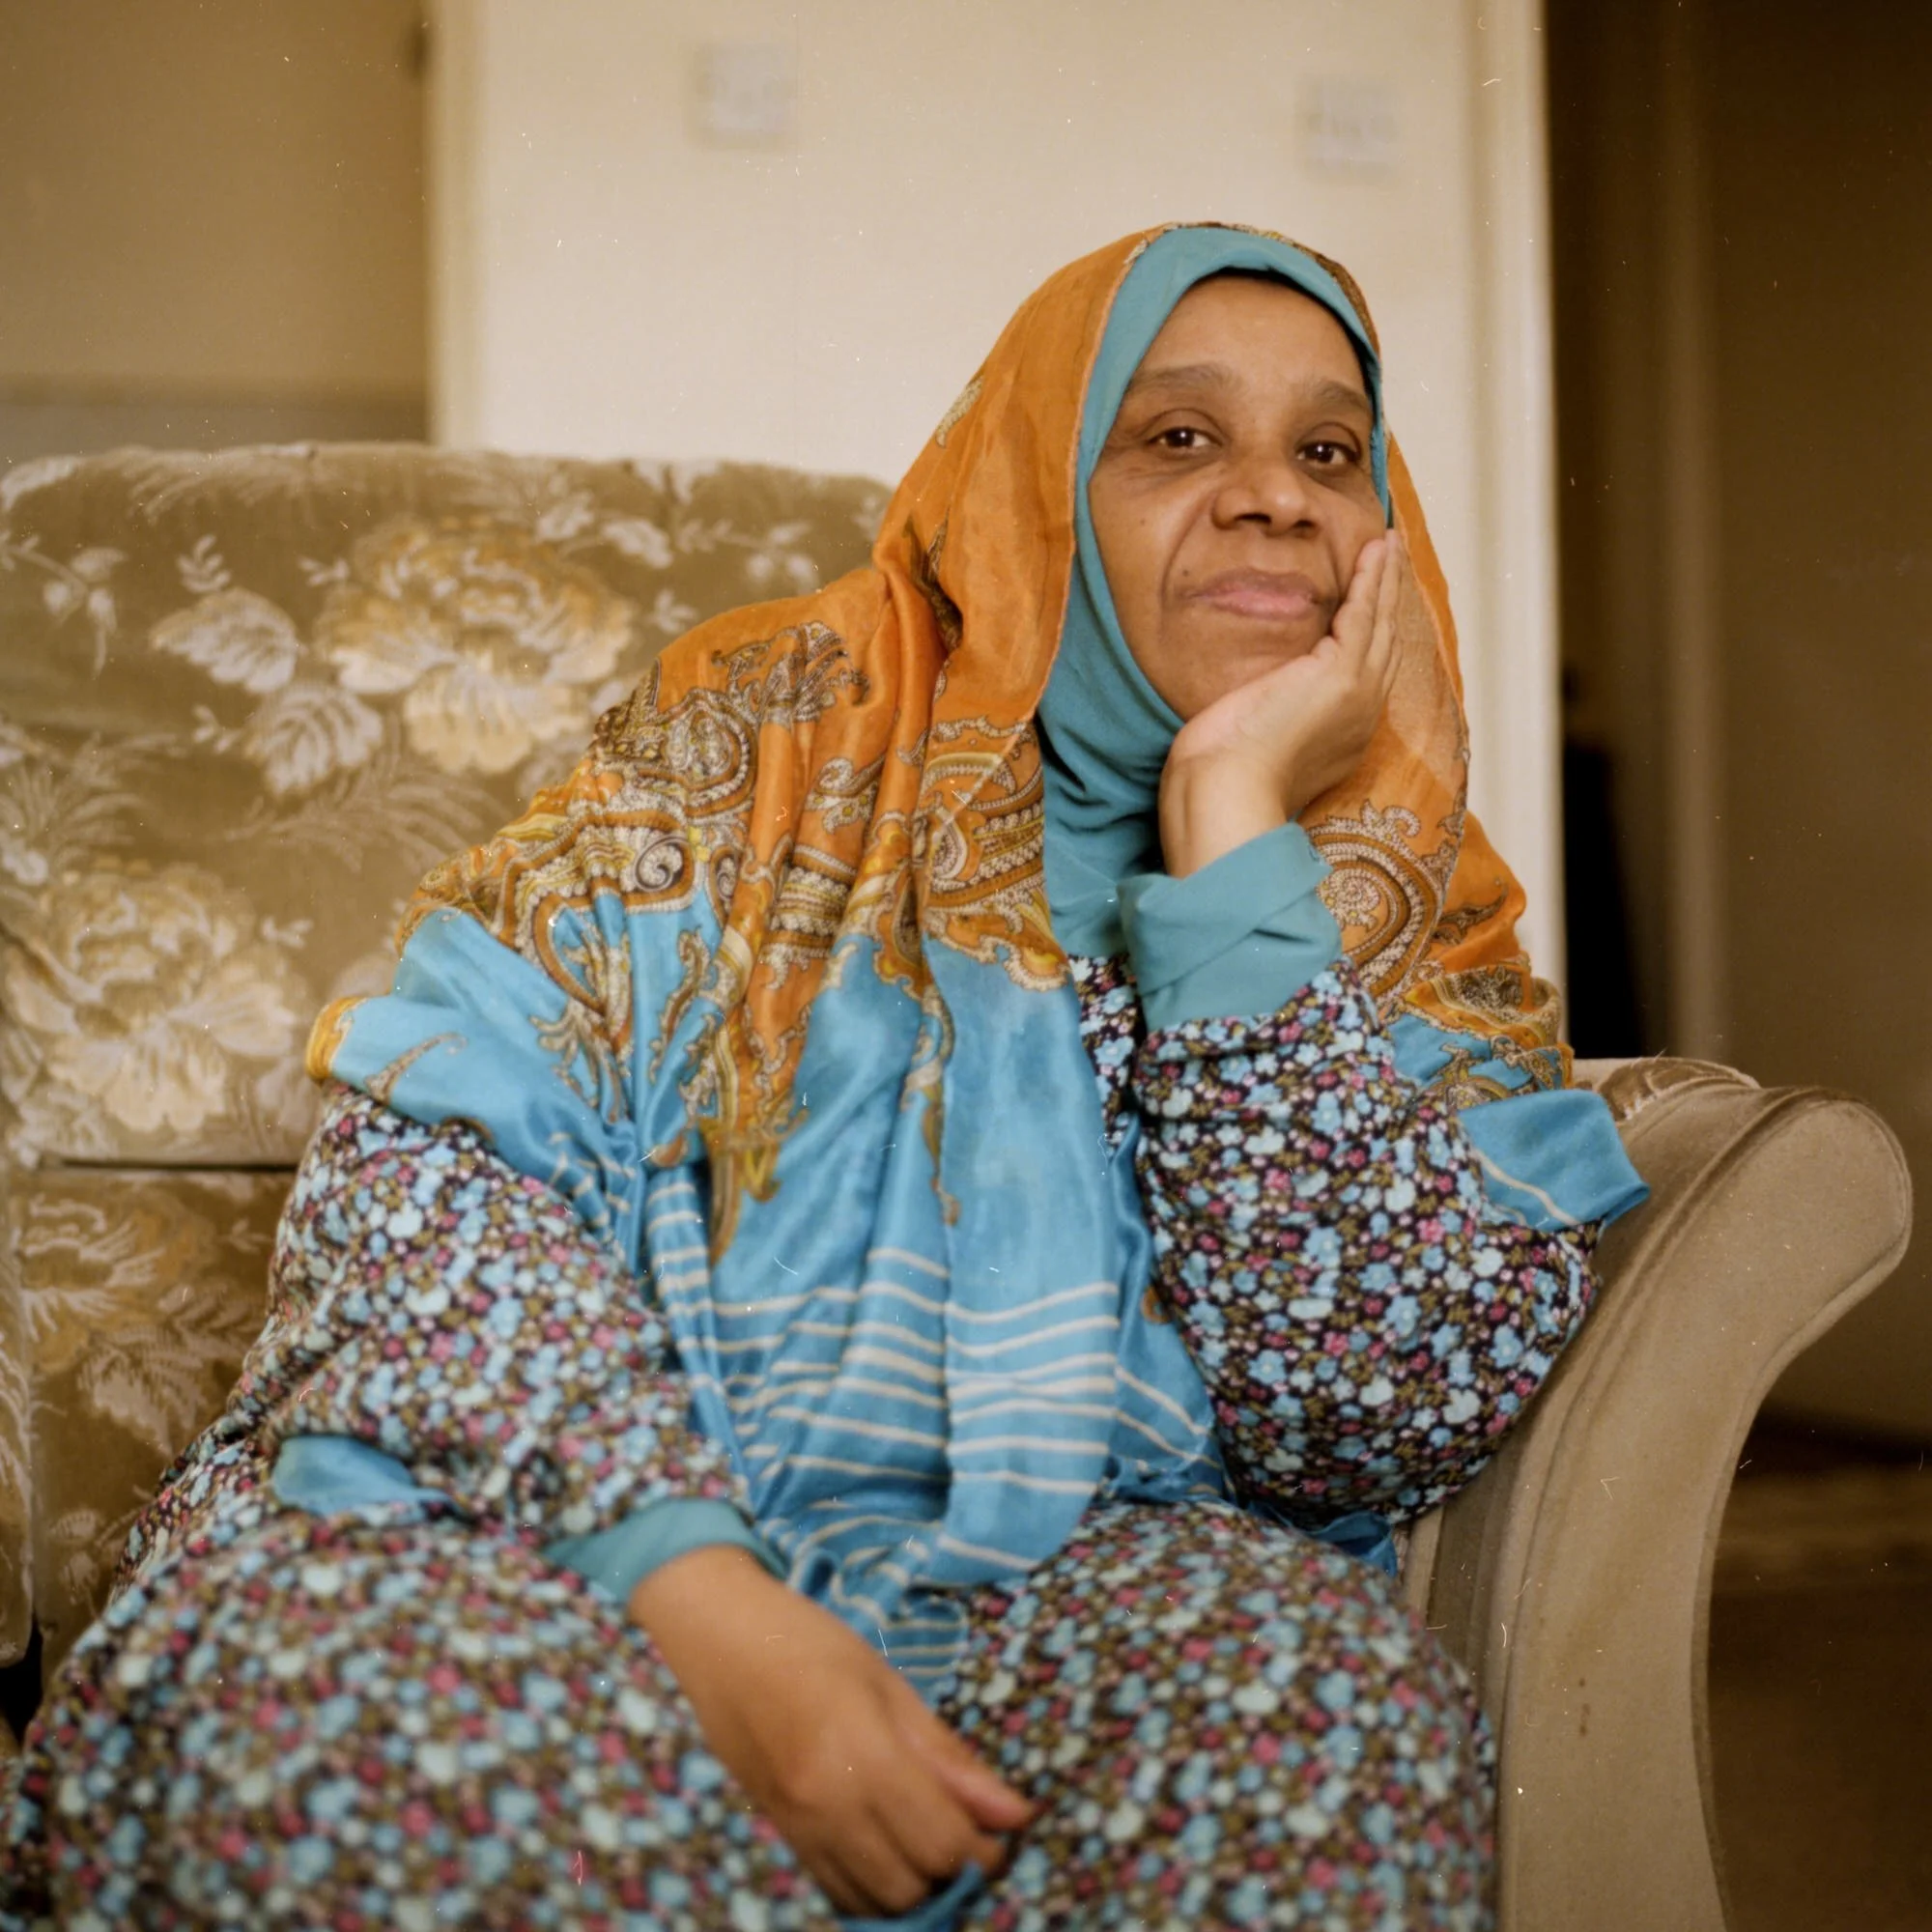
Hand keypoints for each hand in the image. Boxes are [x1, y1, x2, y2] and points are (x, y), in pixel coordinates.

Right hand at [629, 1546, 1034, 1916]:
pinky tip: (888, 1848)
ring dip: (915, 1885)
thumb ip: (949, 1757)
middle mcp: (828, 1806)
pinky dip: (873, 1886)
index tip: (1001, 1828)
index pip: (943, 1843)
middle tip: (969, 1832)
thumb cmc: (811, 1643)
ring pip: (875, 1902)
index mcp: (862, 1756)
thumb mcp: (890, 1685)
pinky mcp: (781, 1837)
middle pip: (913, 1886)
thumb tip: (1015, 1813)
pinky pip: (837, 1893)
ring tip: (929, 1840)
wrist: (720, 1640)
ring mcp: (799, 1829)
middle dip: (953, 1871)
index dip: (984, 1848)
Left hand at [1158, 531, 1405, 875]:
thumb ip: (1265, 716)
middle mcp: (1359, 718)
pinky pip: (1364, 612)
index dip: (1369, 635)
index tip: (1368, 605)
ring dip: (1384, 580)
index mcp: (1340, 739)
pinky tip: (1374, 549)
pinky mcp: (1342, 673)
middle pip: (1383, 646)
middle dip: (1387, 602)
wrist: (1225, 792)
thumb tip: (1254, 699)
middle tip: (1390, 560)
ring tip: (1387, 544)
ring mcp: (1357, 695)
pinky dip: (1371, 578)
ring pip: (1379, 624)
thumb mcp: (1250, 742)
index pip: (1363, 675)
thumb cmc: (1221, 779)